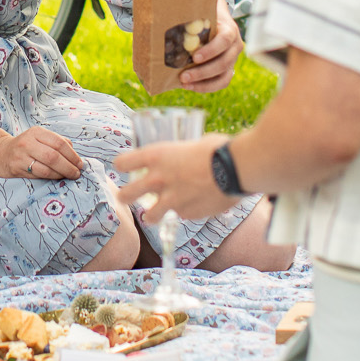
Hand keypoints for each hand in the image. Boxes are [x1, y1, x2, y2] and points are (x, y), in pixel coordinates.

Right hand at [0, 126, 82, 179]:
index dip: (72, 155)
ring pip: (48, 167)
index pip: (59, 143)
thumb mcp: (40, 138)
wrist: (1, 153)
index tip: (80, 163)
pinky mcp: (18, 167)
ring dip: (62, 173)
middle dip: (69, 166)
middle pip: (54, 155)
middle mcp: (28, 142)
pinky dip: (52, 177)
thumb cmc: (26, 147)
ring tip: (69, 176)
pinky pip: (40, 174)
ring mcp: (22, 155)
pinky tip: (58, 177)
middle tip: (77, 172)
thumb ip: (57, 142)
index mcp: (37, 132)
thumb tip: (74, 153)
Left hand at [115, 134, 240, 221]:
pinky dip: (184, 211)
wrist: (237, 169)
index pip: (122, 162)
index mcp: (156, 156)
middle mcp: (158, 179)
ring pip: (148, 216)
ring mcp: (171, 200)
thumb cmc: (218, 149)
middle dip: (124, 196)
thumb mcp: (192, 144)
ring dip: (150, 215)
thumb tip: (184, 158)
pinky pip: (180, 214)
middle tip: (126, 197)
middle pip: (126, 194)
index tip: (125, 167)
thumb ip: (181, 155)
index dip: (122, 165)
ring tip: (153, 214)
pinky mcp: (186, 213)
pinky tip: (196, 204)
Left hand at [179, 0, 241, 91]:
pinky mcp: (227, 69)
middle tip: (183, 76)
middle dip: (203, 72)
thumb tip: (168, 4)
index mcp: (230, 29)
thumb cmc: (204, 11)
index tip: (194, 57)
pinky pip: (221, 82)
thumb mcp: (201, 6)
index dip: (211, 50)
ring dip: (204, 83)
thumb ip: (191, 5)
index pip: (224, 41)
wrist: (214, 16)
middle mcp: (235, 45)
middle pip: (224, 62)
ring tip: (184, 84)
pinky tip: (191, 87)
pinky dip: (206, 87)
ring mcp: (233, 58)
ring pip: (224, 76)